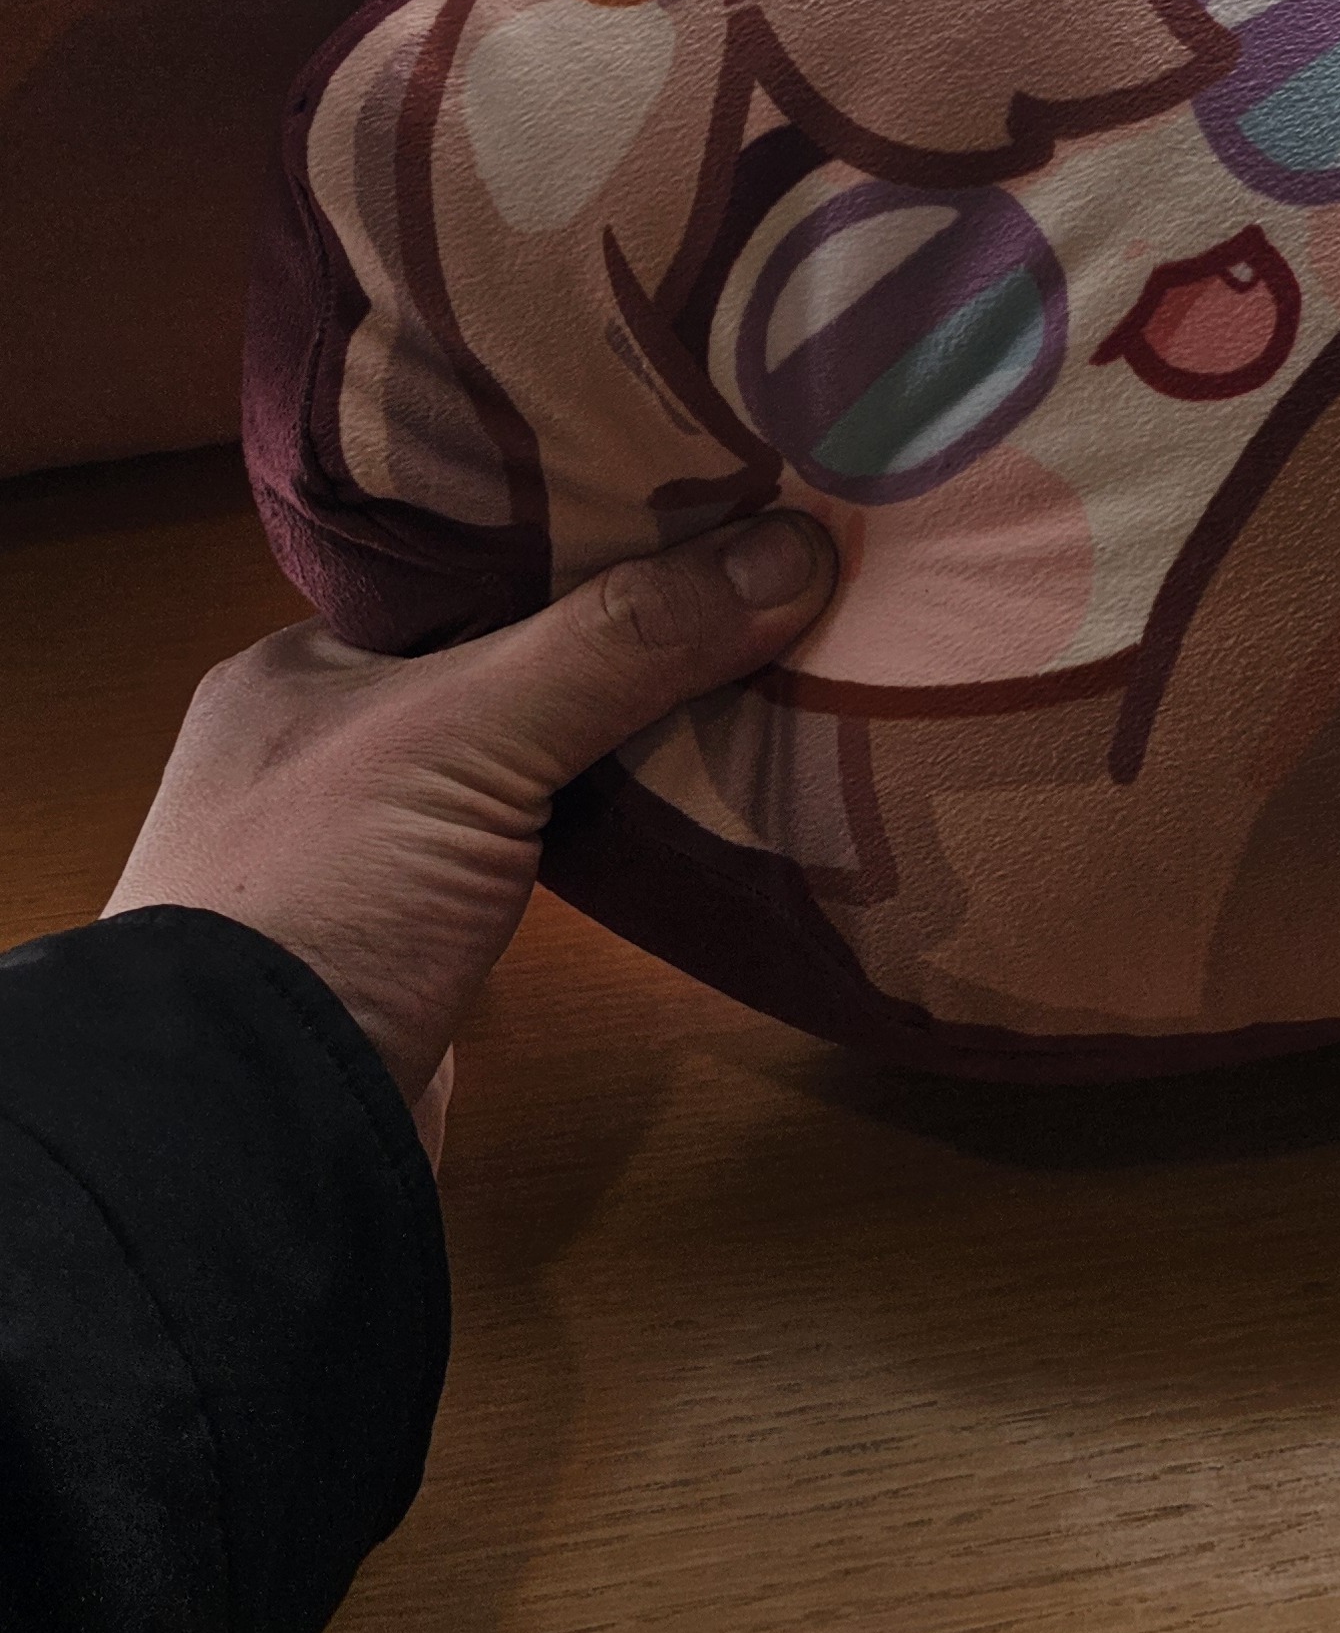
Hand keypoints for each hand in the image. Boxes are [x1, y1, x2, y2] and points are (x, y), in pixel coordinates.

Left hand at [105, 514, 835, 1164]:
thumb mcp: (468, 733)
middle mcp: (323, 746)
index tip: (699, 501)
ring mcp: (370, 855)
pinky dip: (611, 832)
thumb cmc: (320, 893)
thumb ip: (619, 642)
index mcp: (297, 662)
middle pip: (503, 659)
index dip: (574, 531)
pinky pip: (538, 856)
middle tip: (759, 583)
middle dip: (619, 636)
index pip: (455, 563)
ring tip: (764, 676)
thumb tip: (795, 550)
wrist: (251, 1131)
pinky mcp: (421, 948)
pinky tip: (701, 807)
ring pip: (526, 764)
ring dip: (624, 739)